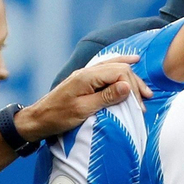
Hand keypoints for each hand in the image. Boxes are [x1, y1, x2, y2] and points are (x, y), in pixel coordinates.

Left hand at [15, 56, 148, 140]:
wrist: (38, 120)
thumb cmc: (58, 117)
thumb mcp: (83, 110)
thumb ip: (105, 97)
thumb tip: (127, 86)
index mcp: (87, 77)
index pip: (119, 72)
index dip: (132, 87)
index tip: (138, 106)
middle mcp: (87, 72)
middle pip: (119, 68)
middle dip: (135, 83)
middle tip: (146, 101)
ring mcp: (86, 75)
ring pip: (114, 67)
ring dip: (131, 78)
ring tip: (145, 90)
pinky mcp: (85, 80)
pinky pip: (107, 69)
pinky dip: (121, 69)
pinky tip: (130, 63)